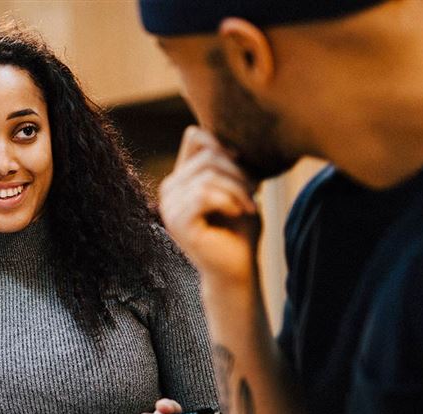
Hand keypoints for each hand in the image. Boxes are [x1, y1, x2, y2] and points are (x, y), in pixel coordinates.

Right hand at [157, 126, 260, 287]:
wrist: (238, 269)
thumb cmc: (240, 229)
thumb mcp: (238, 188)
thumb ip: (227, 163)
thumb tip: (220, 136)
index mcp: (181, 178)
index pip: (196, 138)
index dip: (224, 145)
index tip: (245, 169)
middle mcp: (169, 190)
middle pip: (207, 155)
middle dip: (238, 171)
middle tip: (253, 194)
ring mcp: (170, 207)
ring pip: (207, 175)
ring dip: (237, 189)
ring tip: (249, 205)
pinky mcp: (178, 223)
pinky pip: (203, 194)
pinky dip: (229, 200)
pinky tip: (239, 211)